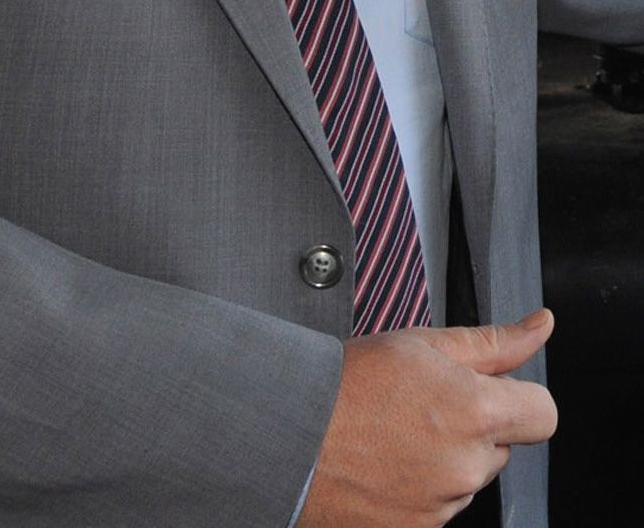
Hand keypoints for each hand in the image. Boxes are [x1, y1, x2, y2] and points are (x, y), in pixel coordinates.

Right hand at [298, 307, 556, 526]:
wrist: (290, 434)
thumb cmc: (347, 382)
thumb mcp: (420, 343)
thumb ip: (493, 341)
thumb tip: (540, 326)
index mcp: (475, 411)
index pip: (543, 412)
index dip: (519, 395)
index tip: (491, 389)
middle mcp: (467, 466)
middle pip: (501, 444)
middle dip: (474, 423)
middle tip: (420, 402)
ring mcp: (444, 505)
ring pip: (469, 475)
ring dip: (446, 455)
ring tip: (393, 430)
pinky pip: (440, 505)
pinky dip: (421, 486)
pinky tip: (385, 461)